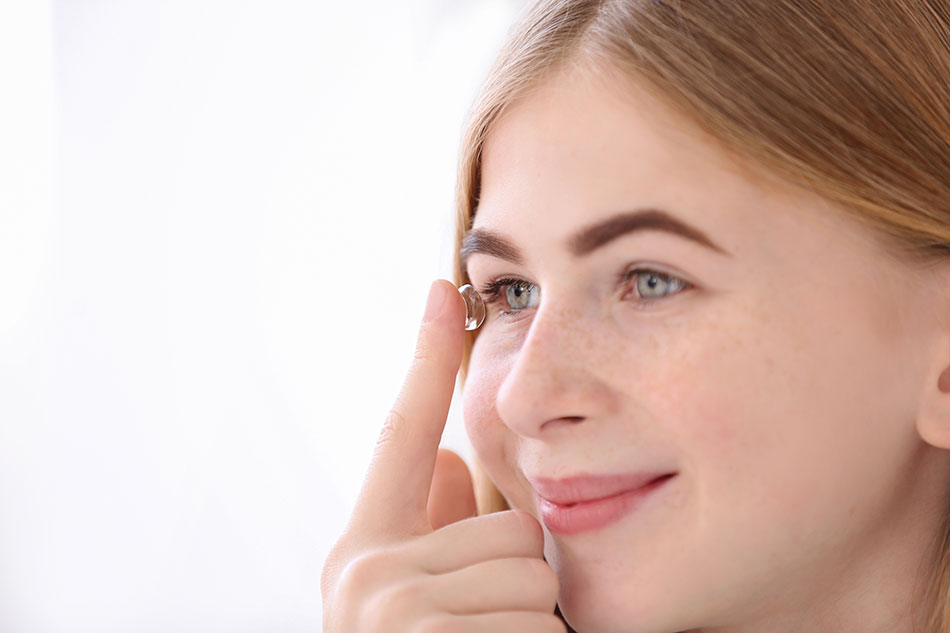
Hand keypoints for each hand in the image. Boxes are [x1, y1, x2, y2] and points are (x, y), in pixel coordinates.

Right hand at [321, 279, 564, 631]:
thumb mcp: (413, 594)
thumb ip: (430, 525)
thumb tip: (455, 459)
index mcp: (363, 547)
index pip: (403, 435)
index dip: (426, 360)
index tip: (442, 288)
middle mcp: (367, 570)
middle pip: (513, 528)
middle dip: (518, 575)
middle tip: (487, 623)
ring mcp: (394, 612)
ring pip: (533, 576)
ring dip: (531, 621)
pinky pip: (542, 628)